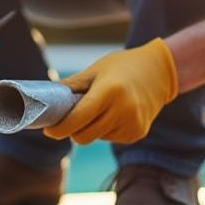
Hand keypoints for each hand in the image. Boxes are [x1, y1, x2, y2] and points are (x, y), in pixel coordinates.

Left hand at [43, 38, 178, 144]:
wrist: (160, 71)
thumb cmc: (122, 67)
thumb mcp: (95, 70)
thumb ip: (70, 87)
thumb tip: (44, 98)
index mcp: (110, 91)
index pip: (78, 119)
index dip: (59, 128)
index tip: (48, 129)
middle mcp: (123, 110)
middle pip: (84, 136)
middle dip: (72, 130)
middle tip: (69, 118)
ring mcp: (132, 124)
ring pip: (96, 138)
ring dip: (90, 128)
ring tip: (100, 108)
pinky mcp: (137, 133)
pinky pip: (109, 138)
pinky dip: (105, 129)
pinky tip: (114, 113)